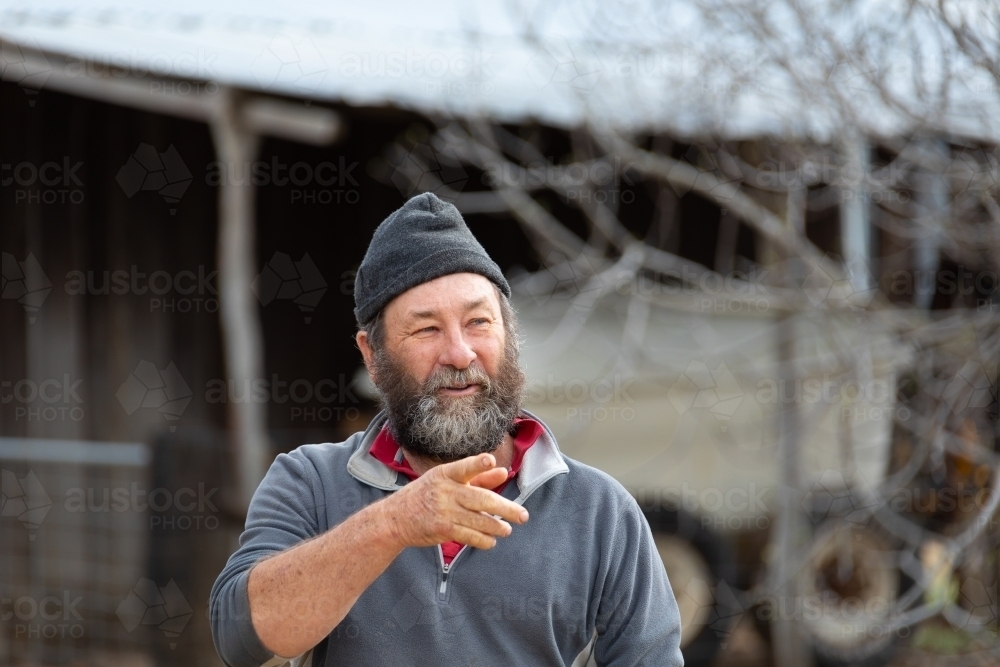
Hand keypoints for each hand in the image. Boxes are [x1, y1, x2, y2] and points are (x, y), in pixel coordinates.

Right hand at [377, 453, 529, 549]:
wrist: (395, 518)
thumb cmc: (426, 495)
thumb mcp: (446, 481)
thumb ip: (477, 477)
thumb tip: (502, 472)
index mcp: (446, 474)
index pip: (464, 467)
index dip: (477, 464)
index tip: (490, 461)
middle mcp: (445, 491)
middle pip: (481, 499)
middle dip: (505, 508)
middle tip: (523, 515)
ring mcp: (444, 511)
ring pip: (478, 520)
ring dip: (497, 527)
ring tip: (507, 529)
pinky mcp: (442, 530)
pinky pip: (469, 536)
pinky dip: (483, 540)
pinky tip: (491, 540)